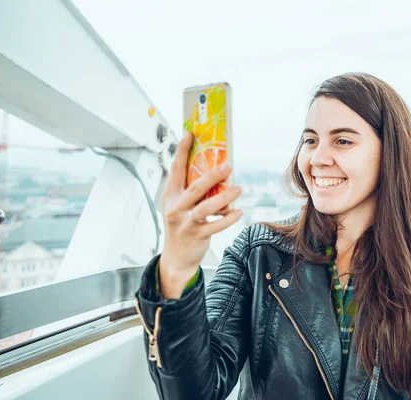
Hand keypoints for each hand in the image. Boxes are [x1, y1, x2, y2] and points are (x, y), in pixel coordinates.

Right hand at [159, 133, 242, 296]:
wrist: (176, 258)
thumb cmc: (182, 226)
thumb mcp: (181, 206)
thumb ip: (193, 191)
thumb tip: (216, 172)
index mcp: (170, 196)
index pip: (175, 169)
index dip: (181, 151)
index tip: (190, 134)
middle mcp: (175, 208)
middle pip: (195, 188)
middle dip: (212, 175)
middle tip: (229, 164)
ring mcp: (185, 223)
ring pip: (206, 207)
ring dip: (224, 197)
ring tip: (239, 188)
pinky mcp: (197, 236)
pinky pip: (216, 225)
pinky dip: (229, 218)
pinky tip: (239, 211)